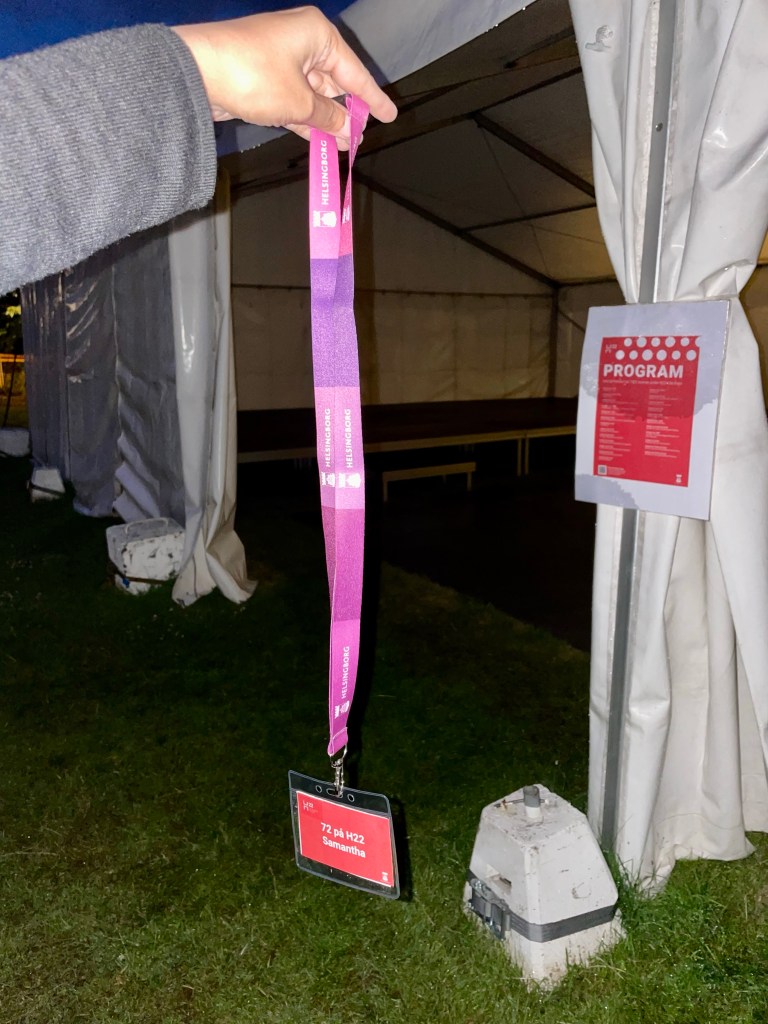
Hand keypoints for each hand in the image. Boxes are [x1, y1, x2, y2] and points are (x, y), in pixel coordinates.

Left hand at [172, 6, 396, 147]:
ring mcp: (281, 61)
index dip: (372, 98)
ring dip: (327, 121)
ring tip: (344, 146)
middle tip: (362, 137)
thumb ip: (328, 118)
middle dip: (347, 112)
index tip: (389, 115)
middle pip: (334, 81)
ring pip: (314, 95)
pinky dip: (308, 121)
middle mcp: (301, 42)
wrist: (198, 72)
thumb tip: (348, 130)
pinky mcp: (264, 80)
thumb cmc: (252, 74)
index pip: (354, 72)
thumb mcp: (299, 102)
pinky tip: (321, 141)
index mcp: (316, 34)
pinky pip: (295, 102)